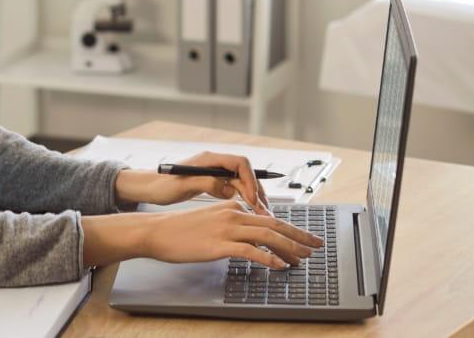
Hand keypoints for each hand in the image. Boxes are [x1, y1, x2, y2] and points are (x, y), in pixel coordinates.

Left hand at [114, 151, 271, 214]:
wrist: (149, 188)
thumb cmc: (162, 184)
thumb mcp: (184, 185)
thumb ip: (207, 183)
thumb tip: (229, 189)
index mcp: (208, 159)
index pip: (239, 163)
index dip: (250, 180)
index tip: (253, 198)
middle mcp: (214, 163)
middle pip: (243, 173)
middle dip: (256, 190)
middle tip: (264, 210)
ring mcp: (213, 172)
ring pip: (240, 182)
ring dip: (252, 196)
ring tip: (261, 213)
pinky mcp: (212, 182)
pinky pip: (233, 189)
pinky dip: (242, 199)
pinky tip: (248, 212)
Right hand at [141, 200, 322, 267]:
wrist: (157, 231)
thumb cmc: (179, 229)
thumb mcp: (209, 220)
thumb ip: (228, 223)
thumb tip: (244, 234)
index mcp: (231, 207)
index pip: (267, 218)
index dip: (288, 229)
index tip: (301, 239)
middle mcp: (233, 214)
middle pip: (274, 224)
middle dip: (299, 236)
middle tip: (316, 245)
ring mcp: (227, 229)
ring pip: (267, 236)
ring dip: (289, 247)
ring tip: (303, 258)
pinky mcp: (220, 244)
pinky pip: (251, 251)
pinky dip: (269, 258)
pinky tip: (279, 266)